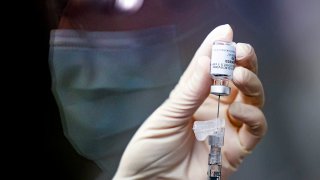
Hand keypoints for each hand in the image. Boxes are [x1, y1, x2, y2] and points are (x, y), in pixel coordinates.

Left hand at [113, 24, 266, 179]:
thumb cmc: (151, 149)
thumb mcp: (167, 116)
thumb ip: (190, 91)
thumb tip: (208, 60)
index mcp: (194, 96)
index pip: (209, 68)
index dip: (217, 50)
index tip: (225, 33)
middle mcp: (214, 108)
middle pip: (237, 80)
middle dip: (243, 62)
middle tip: (241, 51)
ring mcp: (226, 127)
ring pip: (252, 100)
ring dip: (251, 83)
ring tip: (239, 74)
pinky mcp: (235, 149)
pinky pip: (255, 130)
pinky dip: (254, 117)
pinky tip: (240, 110)